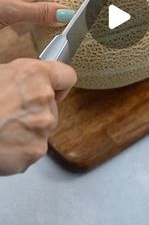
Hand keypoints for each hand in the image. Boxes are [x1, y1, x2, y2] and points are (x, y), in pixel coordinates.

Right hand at [0, 58, 76, 174]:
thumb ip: (22, 78)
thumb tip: (28, 82)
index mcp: (35, 75)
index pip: (67, 76)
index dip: (58, 84)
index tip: (54, 89)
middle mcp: (44, 98)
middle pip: (52, 106)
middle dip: (36, 110)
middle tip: (11, 112)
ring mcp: (43, 126)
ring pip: (43, 127)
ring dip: (28, 129)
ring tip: (4, 129)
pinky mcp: (37, 149)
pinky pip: (34, 147)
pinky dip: (21, 149)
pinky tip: (4, 143)